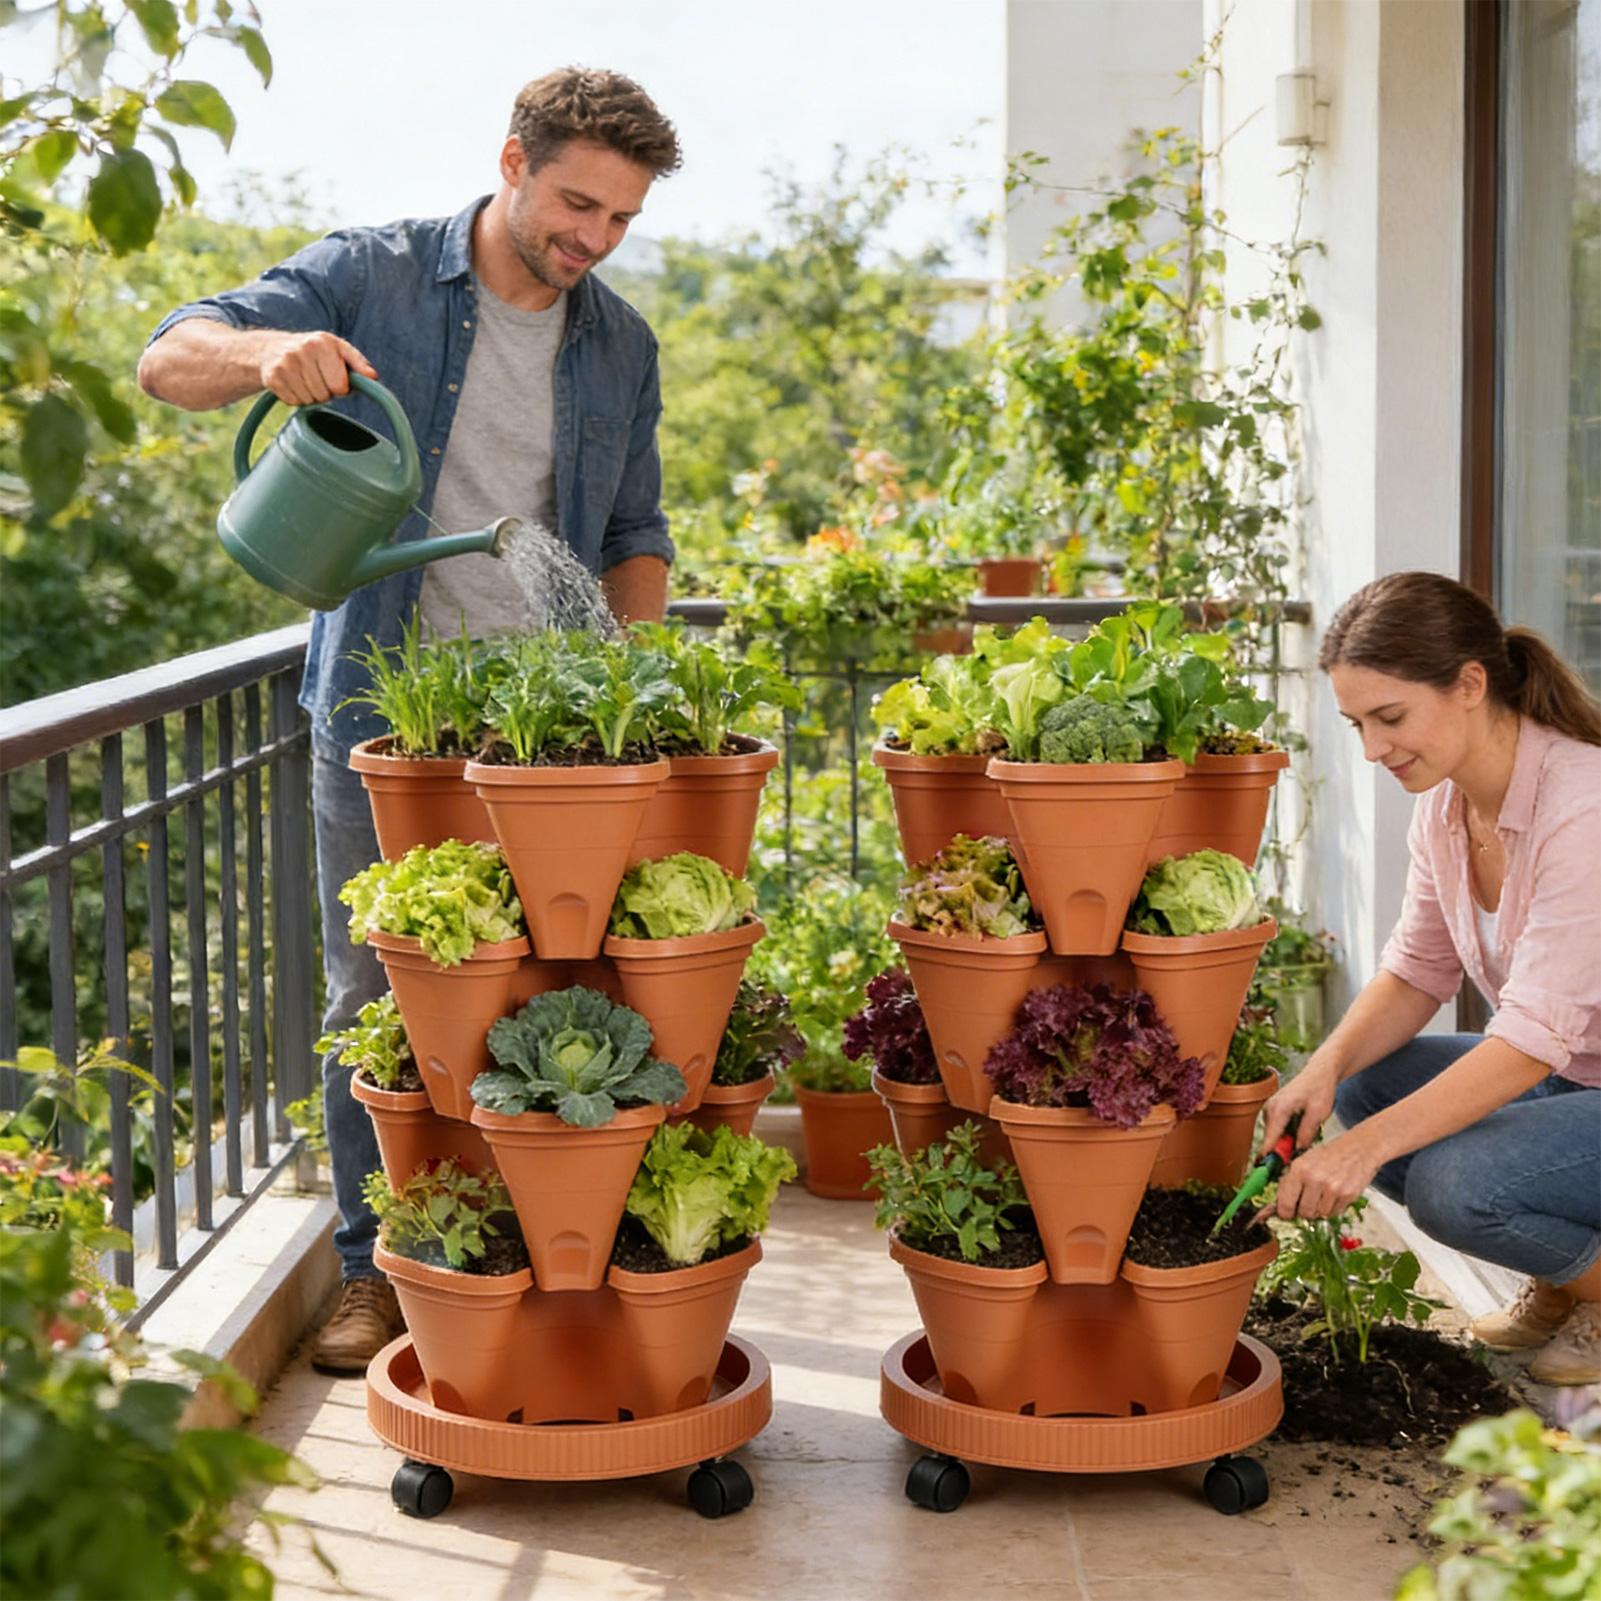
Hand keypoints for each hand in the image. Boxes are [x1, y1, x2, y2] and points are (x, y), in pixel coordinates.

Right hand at [258, 331, 376, 405]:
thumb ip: (358, 363)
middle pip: (324, 395)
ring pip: (309, 401)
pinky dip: (295, 398)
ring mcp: (284, 364)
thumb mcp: (338, 350)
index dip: (340, 387)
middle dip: (324, 392)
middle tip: (317, 378)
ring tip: (304, 380)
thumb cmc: (315, 352)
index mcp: (322, 343)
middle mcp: (302, 351)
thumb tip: (373, 377)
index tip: (334, 377)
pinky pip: (293, 402)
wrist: (272, 348)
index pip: (340, 386)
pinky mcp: (272, 377)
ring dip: (310, 396)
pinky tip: (292, 383)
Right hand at [1258, 1055, 1339, 1155]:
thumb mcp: (1318, 1113)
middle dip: (1283, 1152)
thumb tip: (1297, 1151)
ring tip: (1306, 1138)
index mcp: (1279, 1109)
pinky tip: (1302, 1132)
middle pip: (1271, 1140)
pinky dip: (1287, 1136)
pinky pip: (1277, 1129)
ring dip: (1287, 1144)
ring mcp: (1270, 1109)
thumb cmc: (1320, 1089)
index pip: (1270, 1140)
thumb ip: (1306, 1133)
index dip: (1269, 1158)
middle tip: (1298, 1161)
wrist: (1319, 1072)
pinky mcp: (1274, 1110)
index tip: (1268, 1174)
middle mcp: (1270, 1109)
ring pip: (1274, 1136)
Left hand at [1267, 1132, 1382, 1220]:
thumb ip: (1292, 1180)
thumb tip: (1279, 1204)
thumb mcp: (1305, 1160)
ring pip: (1320, 1215)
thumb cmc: (1330, 1154)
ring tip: (1323, 1195)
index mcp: (1299, 1168)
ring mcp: (1332, 1188)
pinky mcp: (1348, 1195)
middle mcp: (1314, 1179)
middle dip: (1304, 1211)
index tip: (1286, 1214)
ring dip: (1320, 1210)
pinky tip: (1335, 1195)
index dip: (1284, 1212)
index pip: (1285, 1202)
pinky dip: (1333, 1208)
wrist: (1360, 1148)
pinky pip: (1335, 1213)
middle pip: (1303, 1213)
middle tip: (1307, 1203)